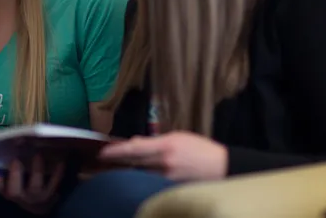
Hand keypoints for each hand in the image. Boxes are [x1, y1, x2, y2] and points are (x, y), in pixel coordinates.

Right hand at [0, 156, 65, 214]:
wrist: (37, 198)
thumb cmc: (19, 174)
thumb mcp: (4, 167)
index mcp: (5, 188)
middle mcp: (18, 195)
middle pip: (14, 191)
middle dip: (15, 175)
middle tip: (16, 159)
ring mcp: (34, 197)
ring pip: (35, 189)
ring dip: (36, 172)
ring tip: (38, 155)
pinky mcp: (49, 196)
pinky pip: (53, 186)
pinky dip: (57, 174)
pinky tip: (60, 161)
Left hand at [98, 131, 227, 180]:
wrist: (223, 167)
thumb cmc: (200, 148)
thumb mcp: (178, 136)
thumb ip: (155, 140)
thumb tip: (134, 142)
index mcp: (165, 146)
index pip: (134, 148)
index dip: (116, 151)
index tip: (102, 152)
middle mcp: (164, 162)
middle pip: (134, 163)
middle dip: (118, 162)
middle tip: (103, 161)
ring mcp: (168, 178)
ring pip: (140, 174)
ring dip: (128, 171)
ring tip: (117, 168)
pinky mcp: (172, 189)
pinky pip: (151, 184)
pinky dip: (142, 180)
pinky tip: (135, 178)